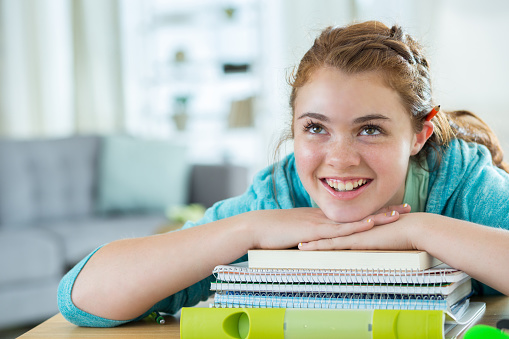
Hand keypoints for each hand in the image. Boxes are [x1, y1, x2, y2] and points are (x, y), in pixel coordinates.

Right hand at [246, 203, 409, 249]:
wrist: (255, 228)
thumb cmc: (272, 234)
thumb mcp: (295, 235)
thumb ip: (309, 239)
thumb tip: (318, 247)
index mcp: (322, 218)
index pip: (353, 215)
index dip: (373, 212)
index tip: (392, 211)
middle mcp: (324, 218)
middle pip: (359, 214)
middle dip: (383, 211)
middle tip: (406, 209)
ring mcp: (320, 223)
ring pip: (353, 220)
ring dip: (376, 217)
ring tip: (398, 215)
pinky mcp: (313, 231)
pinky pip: (338, 230)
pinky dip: (354, 227)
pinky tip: (368, 224)